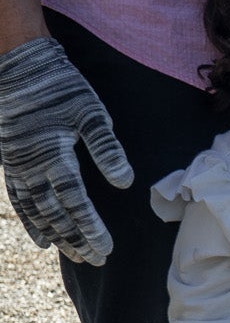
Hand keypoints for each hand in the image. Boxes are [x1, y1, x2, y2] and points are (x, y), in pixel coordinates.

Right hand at [0, 35, 132, 265]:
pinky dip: (30, 222)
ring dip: (56, 236)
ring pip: (36, 212)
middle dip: (77, 240)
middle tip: (96, 260)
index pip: (75, 203)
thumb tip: (125, 182)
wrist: (17, 62)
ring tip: (75, 255)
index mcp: (55, 155)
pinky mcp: (9, 161)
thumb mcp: (91, 111)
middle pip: (56, 214)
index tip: (106, 248)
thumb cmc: (59, 84)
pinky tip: (41, 240)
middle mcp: (33, 166)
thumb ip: (107, 148)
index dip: (90, 228)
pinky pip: (18, 200)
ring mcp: (18, 166)